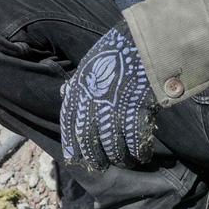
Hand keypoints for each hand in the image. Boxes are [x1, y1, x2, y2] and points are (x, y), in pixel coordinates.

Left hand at [60, 23, 157, 170]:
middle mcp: (93, 104)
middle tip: (102, 167)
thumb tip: (64, 92)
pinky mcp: (136, 111)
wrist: (141, 42)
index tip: (76, 159)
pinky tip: (143, 155)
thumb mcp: (88, 64)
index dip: (72, 146)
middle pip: (90, 141)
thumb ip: (77, 83)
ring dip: (120, 157)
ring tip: (126, 161)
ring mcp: (114, 109)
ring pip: (113, 145)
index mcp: (79, 92)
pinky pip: (136, 141)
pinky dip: (140, 151)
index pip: (69, 126)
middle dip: (96, 158)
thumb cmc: (115, 52)